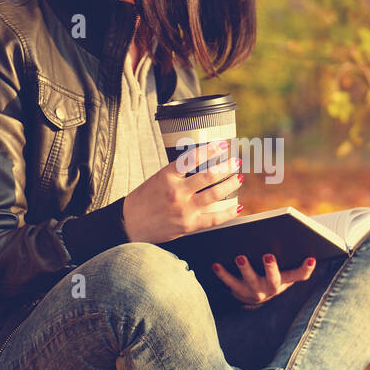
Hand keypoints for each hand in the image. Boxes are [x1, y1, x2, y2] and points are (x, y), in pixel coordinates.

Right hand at [122, 140, 242, 243]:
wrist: (130, 225)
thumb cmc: (143, 201)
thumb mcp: (157, 179)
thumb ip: (177, 173)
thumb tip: (201, 162)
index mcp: (167, 177)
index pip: (192, 159)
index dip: (210, 150)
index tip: (222, 144)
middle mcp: (177, 192)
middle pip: (209, 176)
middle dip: (226, 167)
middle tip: (235, 161)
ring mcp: (185, 210)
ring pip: (215, 194)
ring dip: (230, 184)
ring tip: (238, 178)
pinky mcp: (189, 225)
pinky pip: (214, 218)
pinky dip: (228, 212)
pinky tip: (237, 206)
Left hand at [211, 253, 315, 305]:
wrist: (255, 295)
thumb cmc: (271, 272)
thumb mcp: (283, 266)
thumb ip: (286, 251)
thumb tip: (284, 228)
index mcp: (285, 279)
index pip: (300, 275)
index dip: (306, 268)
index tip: (311, 258)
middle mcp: (271, 287)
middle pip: (273, 279)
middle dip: (271, 268)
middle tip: (268, 255)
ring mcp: (255, 291)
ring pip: (250, 281)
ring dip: (246, 269)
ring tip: (240, 257)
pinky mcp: (238, 291)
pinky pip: (229, 282)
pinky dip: (222, 273)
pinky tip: (216, 264)